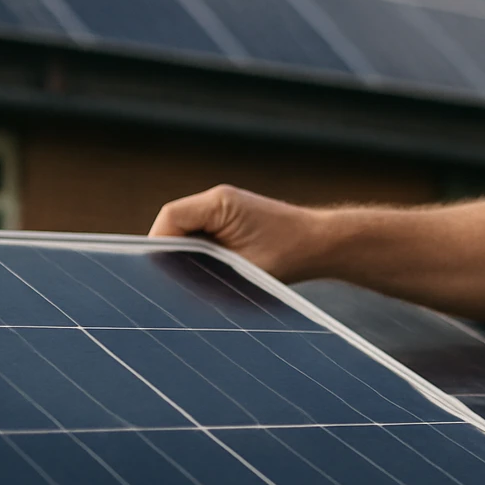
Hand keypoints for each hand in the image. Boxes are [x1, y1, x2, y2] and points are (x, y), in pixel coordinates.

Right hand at [149, 185, 326, 281]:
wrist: (325, 244)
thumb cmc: (291, 255)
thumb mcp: (242, 269)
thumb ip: (203, 271)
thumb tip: (172, 281)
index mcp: (219, 203)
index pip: (170, 217)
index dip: (159, 246)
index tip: (161, 276)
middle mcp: (219, 200)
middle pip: (174, 225)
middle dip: (171, 255)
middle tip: (174, 285)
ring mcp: (225, 209)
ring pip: (185, 232)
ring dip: (186, 256)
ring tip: (194, 282)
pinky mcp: (232, 221)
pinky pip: (201, 237)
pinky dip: (200, 256)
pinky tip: (210, 276)